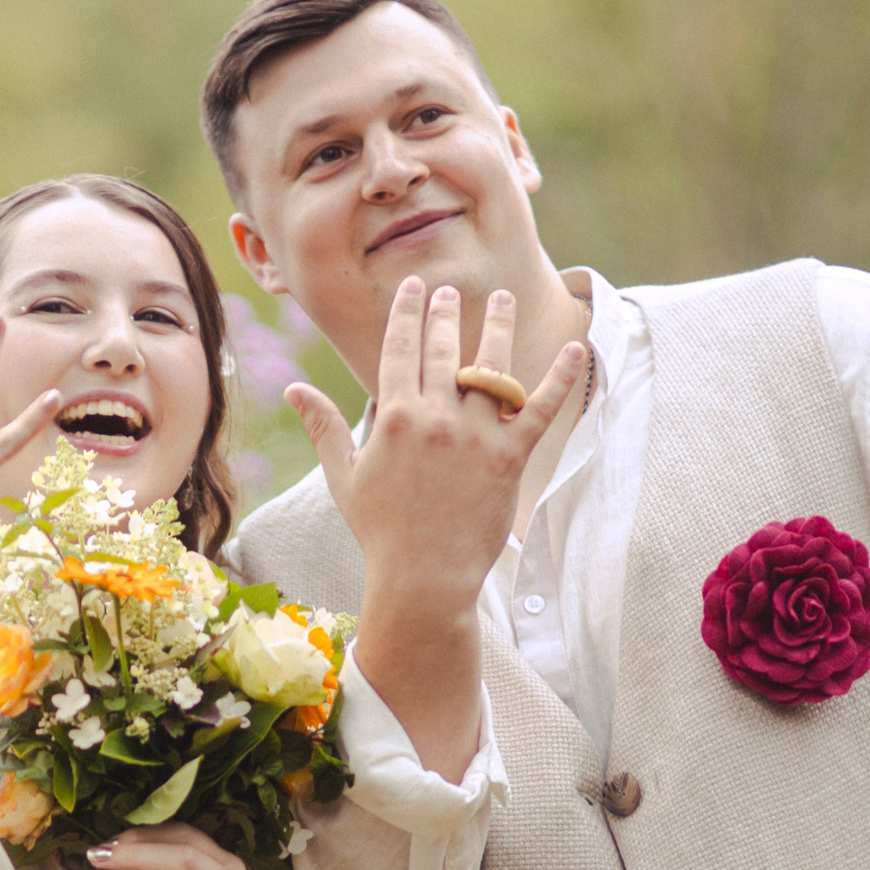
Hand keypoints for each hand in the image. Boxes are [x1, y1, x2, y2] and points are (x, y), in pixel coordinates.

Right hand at [286, 281, 583, 777]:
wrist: (422, 580)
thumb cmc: (380, 532)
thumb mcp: (345, 477)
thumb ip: (324, 428)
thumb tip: (293, 390)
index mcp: (395, 418)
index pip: (401, 349)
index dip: (408, 314)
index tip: (414, 289)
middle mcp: (436, 419)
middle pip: (443, 349)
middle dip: (446, 314)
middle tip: (449, 291)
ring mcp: (476, 437)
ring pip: (491, 367)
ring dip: (497, 326)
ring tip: (503, 299)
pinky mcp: (510, 459)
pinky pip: (541, 410)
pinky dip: (560, 379)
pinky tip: (576, 350)